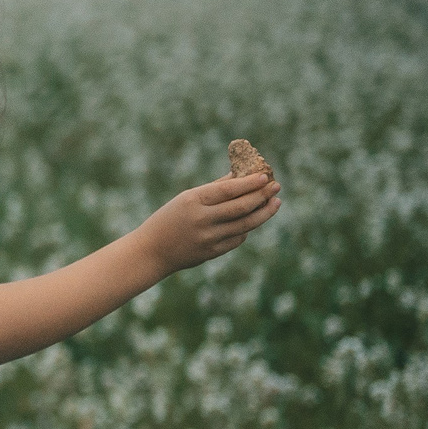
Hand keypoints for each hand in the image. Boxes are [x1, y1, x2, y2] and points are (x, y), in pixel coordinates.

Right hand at [135, 172, 281, 274]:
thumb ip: (214, 189)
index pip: (228, 190)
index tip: (265, 176)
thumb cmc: (169, 219)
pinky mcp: (212, 252)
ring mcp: (208, 238)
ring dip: (264, 212)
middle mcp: (202, 220)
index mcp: (192, 201)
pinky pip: (238, 238)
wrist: (151, 251)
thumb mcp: (186, 199)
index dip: (249, 183)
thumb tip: (241, 176)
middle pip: (241, 207)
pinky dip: (247, 227)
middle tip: (276, 186)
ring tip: (275, 202)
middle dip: (262, 195)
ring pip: (246, 224)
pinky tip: (253, 219)